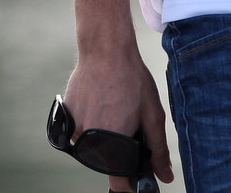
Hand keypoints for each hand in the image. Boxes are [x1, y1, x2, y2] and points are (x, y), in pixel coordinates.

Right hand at [62, 50, 173, 189]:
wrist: (105, 50)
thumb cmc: (132, 81)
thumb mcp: (152, 115)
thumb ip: (158, 150)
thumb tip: (165, 176)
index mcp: (112, 143)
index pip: (117, 181)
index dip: (128, 184)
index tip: (136, 180)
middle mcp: (89, 139)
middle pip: (105, 161)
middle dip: (118, 153)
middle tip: (129, 126)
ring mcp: (74, 127)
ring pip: (92, 145)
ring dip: (104, 137)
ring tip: (115, 110)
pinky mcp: (66, 115)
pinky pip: (80, 130)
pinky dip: (92, 123)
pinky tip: (103, 103)